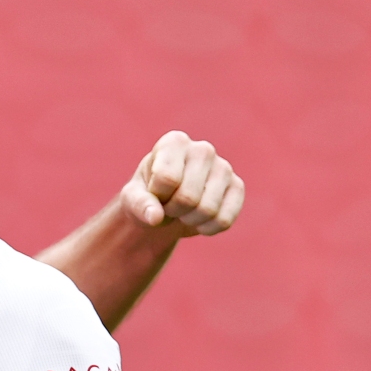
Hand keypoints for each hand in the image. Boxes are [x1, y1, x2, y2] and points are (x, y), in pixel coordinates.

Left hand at [122, 130, 244, 235]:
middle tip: (169, 204)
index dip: (157, 196)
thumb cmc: (148, 195)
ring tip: (183, 209)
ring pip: (208, 210)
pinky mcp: (237, 187)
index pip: (167, 178)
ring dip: (189, 220)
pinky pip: (224, 220)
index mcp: (174, 142)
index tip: (155, 192)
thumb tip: (155, 217)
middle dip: (173, 210)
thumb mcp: (133, 199)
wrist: (166, 205)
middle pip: (188, 197)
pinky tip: (199, 218)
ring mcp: (224, 167)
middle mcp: (203, 149)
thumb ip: (140, 205)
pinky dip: (206, 228)